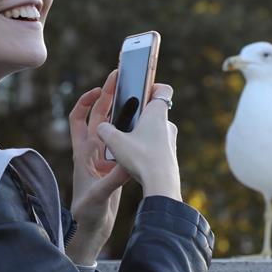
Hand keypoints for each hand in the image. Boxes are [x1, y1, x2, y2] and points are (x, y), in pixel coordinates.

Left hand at [68, 70, 130, 264]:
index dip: (85, 101)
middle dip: (108, 96)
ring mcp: (105, 158)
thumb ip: (112, 180)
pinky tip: (144, 125)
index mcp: (83, 153)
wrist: (91, 229)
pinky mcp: (116, 167)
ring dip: (122, 111)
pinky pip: (124, 142)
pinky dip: (132, 131)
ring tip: (136, 95)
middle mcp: (93, 151)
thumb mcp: (98, 196)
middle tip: (120, 78)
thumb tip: (130, 164)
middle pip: (99, 117)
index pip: (78, 119)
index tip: (98, 90)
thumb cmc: (87, 213)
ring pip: (113, 127)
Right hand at [96, 83, 181, 200]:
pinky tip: (135, 158)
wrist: (161, 184)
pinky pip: (158, 145)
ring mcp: (171, 140)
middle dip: (140, 113)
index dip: (152, 86)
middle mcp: (168, 124)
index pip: (163, 89)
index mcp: (157, 113)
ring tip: (127, 142)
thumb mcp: (116, 143)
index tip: (140, 90)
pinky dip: (147, 147)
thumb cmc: (141, 158)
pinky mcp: (170, 155)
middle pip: (156, 110)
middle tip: (125, 119)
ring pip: (156, 129)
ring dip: (143, 132)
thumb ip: (105, 131)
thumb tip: (100, 127)